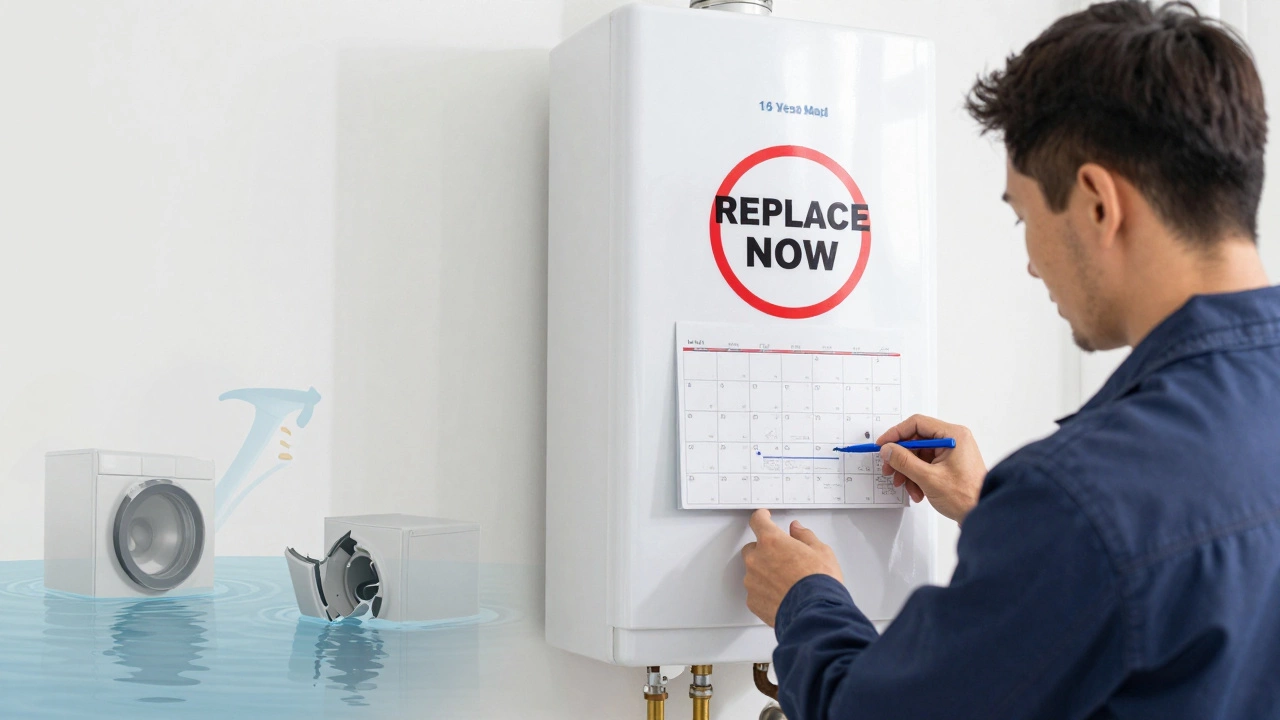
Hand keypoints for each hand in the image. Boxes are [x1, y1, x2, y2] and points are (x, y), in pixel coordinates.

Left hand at [742, 509, 842, 626]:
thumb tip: (797, 530)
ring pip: (753, 571)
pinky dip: (764, 592)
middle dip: (765, 550)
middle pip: (752, 548)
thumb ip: (804, 536)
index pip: (758, 521)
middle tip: (783, 559)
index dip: (761, 517)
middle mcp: (757, 559)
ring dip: (764, 572)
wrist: (815, 613)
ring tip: (786, 582)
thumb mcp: (821, 551)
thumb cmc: (819, 583)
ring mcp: (752, 581)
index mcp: (771, 541)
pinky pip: (755, 592)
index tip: (763, 517)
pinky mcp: (752, 601)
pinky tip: (782, 595)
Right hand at [877, 414, 986, 522]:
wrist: (982, 514)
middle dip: (901, 458)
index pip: (917, 424)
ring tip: (906, 486)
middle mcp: (953, 440)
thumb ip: (904, 461)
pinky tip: (918, 492)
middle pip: (916, 441)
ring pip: (919, 455)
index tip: (883, 445)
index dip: (896, 434)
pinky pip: (926, 465)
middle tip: (889, 470)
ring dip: (908, 472)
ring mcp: (952, 453)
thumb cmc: (966, 496)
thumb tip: (887, 450)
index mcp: (953, 435)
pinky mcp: (950, 465)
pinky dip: (918, 478)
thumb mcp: (928, 478)